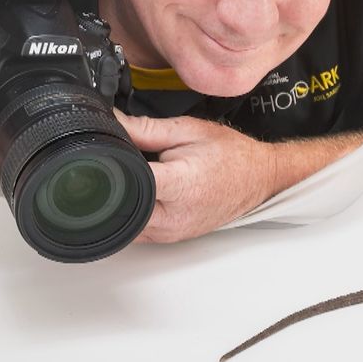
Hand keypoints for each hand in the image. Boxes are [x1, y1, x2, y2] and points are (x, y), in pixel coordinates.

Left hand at [114, 111, 278, 242]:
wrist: (259, 177)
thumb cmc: (231, 155)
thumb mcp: (188, 130)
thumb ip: (146, 128)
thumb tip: (113, 123)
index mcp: (180, 185)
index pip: (127, 180)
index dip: (109, 163)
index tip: (103, 151)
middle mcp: (175, 216)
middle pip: (119, 206)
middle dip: (112, 185)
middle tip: (119, 164)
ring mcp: (173, 232)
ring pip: (124, 223)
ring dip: (122, 202)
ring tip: (135, 179)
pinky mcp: (172, 239)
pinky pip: (139, 231)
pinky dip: (133, 213)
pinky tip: (143, 195)